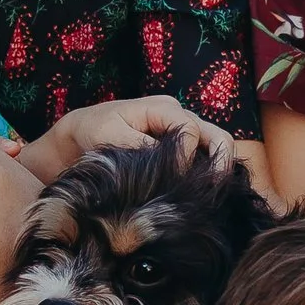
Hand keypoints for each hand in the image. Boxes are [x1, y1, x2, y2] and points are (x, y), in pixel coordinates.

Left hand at [24, 94, 235, 181]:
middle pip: (218, 137)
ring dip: (217, 171)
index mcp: (163, 107)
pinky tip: (201, 195)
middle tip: (215, 193)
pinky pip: (206, 158)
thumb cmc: (93, 131)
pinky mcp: (184, 147)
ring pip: (217, 148)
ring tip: (210, 197)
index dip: (185, 158)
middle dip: (221, 164)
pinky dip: (209, 175)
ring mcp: (184, 130)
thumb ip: (140, 147)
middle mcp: (180, 115)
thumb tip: (171, 163)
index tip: (170, 180)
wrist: (82, 133)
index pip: (190, 131)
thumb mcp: (109, 137)